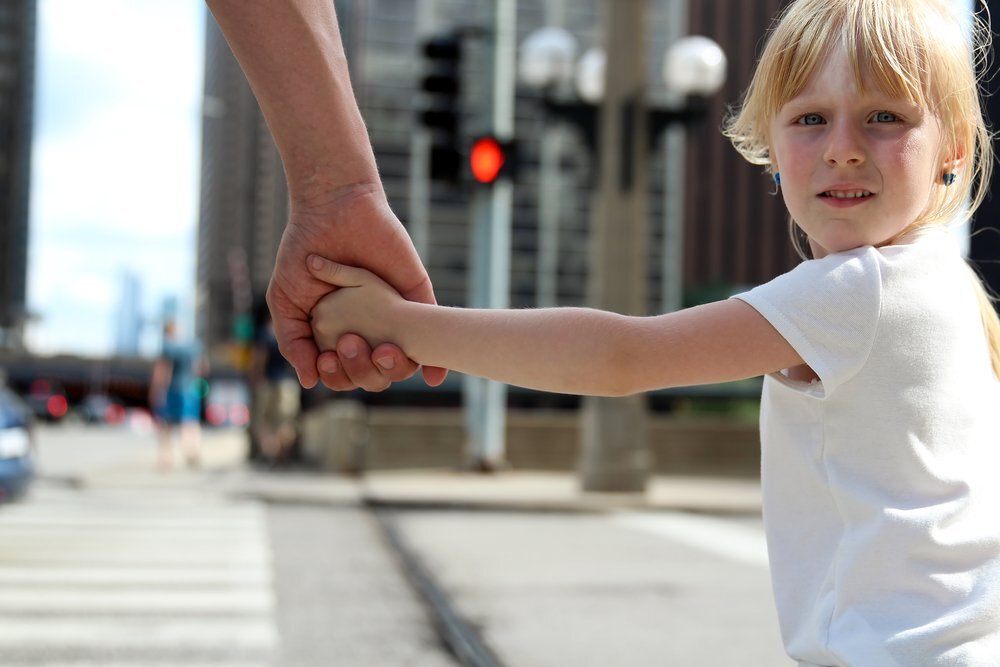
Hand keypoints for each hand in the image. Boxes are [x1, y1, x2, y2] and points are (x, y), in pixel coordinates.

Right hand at [266, 185, 446, 390]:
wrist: (333, 208)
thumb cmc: (304, 250)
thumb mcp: (286, 299)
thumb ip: (293, 341)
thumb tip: (309, 381)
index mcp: (336, 334)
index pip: (342, 373)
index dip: (336, 375)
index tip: (327, 359)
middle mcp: (368, 330)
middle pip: (371, 374)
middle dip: (362, 370)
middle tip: (350, 344)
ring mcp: (394, 316)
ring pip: (401, 363)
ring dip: (393, 369)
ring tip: (383, 351)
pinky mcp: (416, 298)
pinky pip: (431, 335)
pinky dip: (435, 364)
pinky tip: (433, 377)